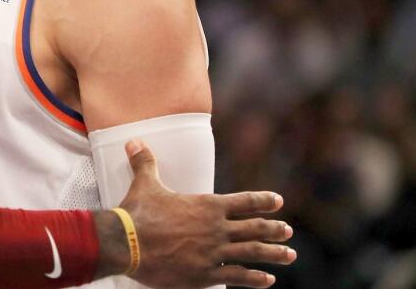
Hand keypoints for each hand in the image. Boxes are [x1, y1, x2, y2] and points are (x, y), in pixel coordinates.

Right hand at [94, 140, 294, 287]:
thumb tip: (134, 141)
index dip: (263, 200)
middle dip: (275, 230)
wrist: (126, 243)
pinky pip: (237, 276)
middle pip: (255, 228)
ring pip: (253, 253)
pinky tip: (268, 280)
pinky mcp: (205, 274)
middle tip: (288, 232)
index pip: (244, 201)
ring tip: (289, 256)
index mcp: (207, 205)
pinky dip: (255, 279)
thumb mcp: (144, 184)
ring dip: (274, 254)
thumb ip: (145, 162)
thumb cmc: (137, 213)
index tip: (278, 202)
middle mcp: (216, 228)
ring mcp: (214, 252)